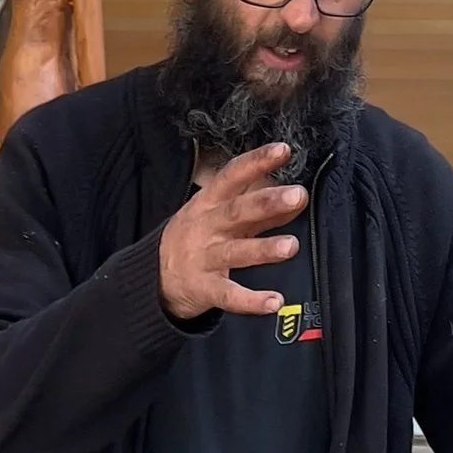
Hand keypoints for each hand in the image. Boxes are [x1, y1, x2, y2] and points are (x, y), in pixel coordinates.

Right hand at [157, 143, 305, 321]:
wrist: (154, 276)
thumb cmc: (197, 238)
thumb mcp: (221, 216)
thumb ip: (261, 210)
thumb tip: (298, 198)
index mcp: (209, 203)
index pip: (232, 176)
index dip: (256, 162)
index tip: (283, 150)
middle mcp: (206, 227)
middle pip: (236, 211)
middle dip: (267, 202)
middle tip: (297, 195)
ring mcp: (203, 258)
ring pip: (235, 252)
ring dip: (263, 249)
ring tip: (291, 246)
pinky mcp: (203, 289)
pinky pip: (228, 295)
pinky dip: (251, 301)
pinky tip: (274, 302)